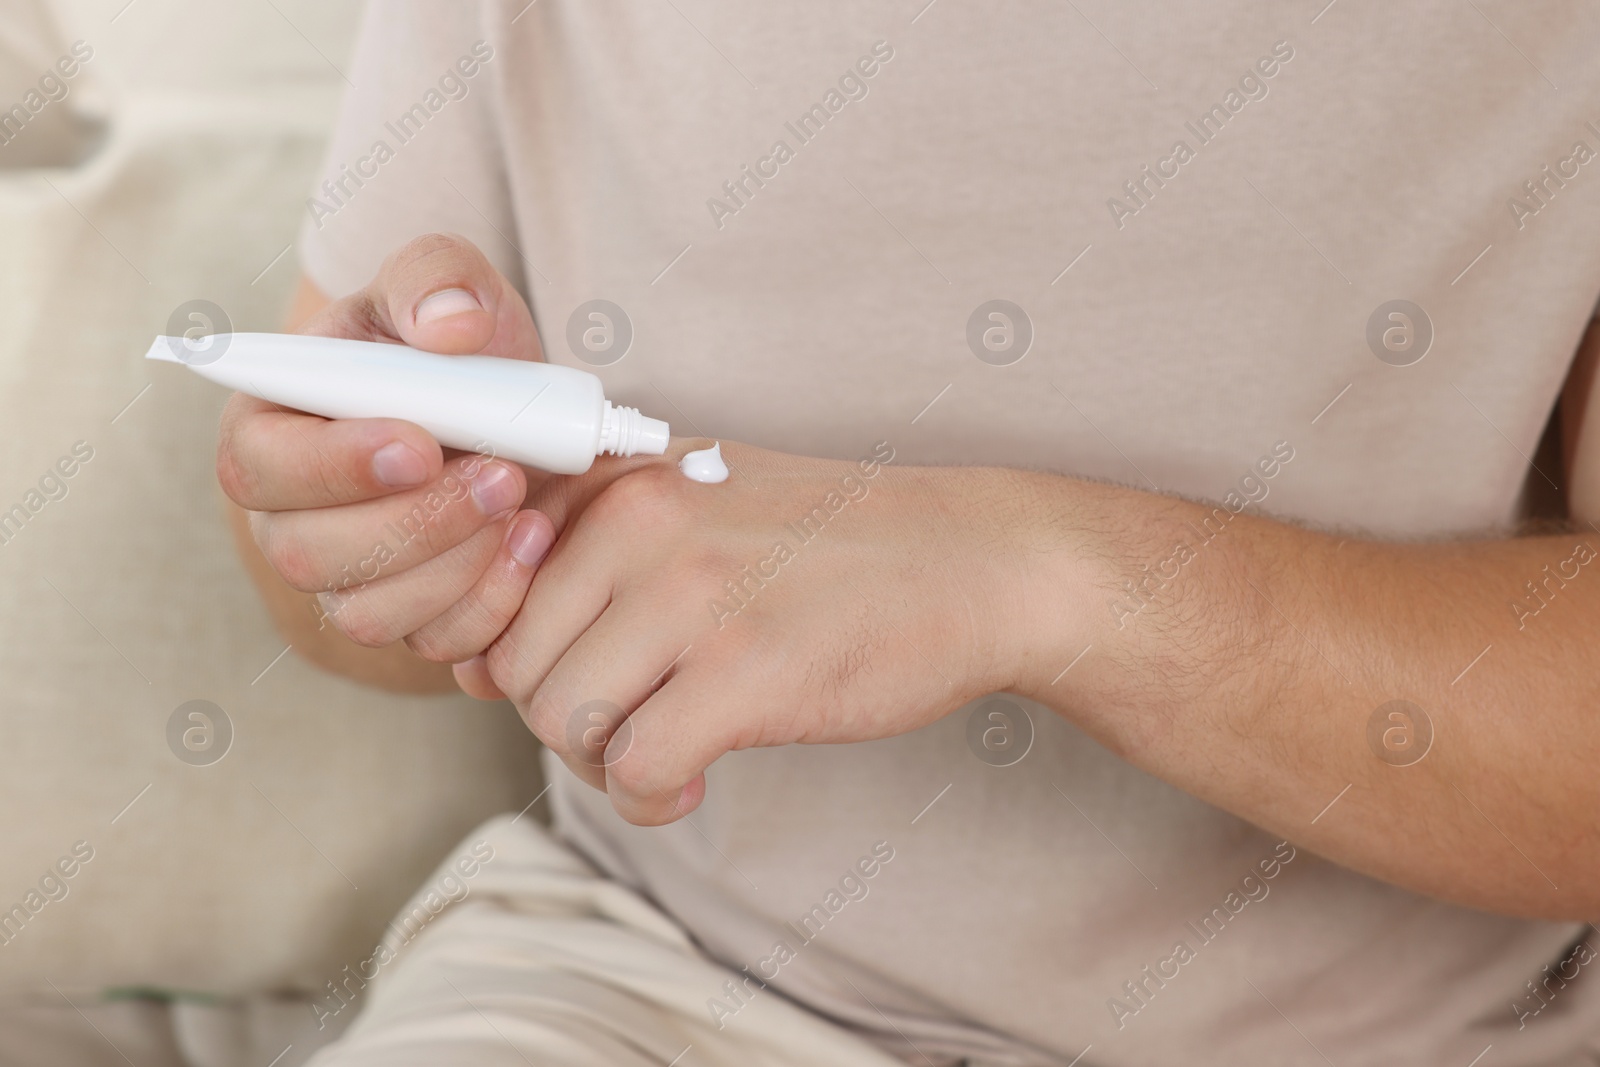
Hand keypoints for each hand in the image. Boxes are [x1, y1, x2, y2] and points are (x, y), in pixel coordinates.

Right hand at [216, 234, 558, 659]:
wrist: (519, 412)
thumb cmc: (456, 347)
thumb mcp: (447, 282)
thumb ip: (437, 278)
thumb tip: (448, 322)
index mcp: (272, 428)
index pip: (257, 466)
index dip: (333, 464)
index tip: (420, 442)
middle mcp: (292, 517)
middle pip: (308, 554)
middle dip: (415, 519)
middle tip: (500, 472)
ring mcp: (348, 579)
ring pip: (369, 612)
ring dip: (455, 563)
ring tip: (521, 498)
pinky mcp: (412, 617)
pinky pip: (435, 642)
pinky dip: (491, 601)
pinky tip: (534, 541)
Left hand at [456, 439, 1047, 824]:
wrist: (974, 560)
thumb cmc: (834, 544)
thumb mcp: (699, 503)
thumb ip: (590, 557)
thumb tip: (470, 663)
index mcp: (621, 482)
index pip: (485, 587)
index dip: (507, 658)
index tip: (571, 681)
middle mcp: (641, 525)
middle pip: (514, 665)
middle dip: (559, 719)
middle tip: (628, 729)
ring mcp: (693, 596)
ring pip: (562, 720)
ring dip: (603, 764)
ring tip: (665, 754)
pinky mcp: (746, 672)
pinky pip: (635, 768)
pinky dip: (650, 799)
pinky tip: (695, 784)